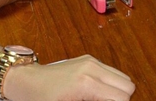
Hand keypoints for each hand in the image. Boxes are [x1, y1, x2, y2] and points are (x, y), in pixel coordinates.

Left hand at [4, 55, 134, 100]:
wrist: (26, 80)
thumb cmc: (41, 99)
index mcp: (86, 84)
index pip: (122, 97)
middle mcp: (92, 69)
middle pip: (128, 86)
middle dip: (121, 100)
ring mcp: (92, 61)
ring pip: (123, 78)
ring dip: (117, 92)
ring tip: (100, 100)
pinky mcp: (89, 59)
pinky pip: (112, 72)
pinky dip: (110, 84)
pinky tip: (95, 93)